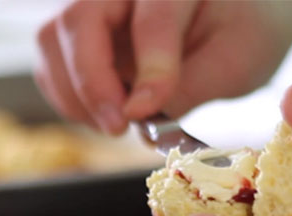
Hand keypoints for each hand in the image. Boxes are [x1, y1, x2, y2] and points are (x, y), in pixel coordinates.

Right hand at [34, 0, 291, 134]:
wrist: (232, 14)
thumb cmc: (241, 31)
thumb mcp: (239, 59)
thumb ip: (194, 85)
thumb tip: (140, 115)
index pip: (154, 17)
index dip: (150, 68)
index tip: (146, 113)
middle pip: (81, 18)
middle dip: (92, 82)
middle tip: (118, 126)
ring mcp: (95, 1)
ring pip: (53, 38)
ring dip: (75, 93)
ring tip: (115, 123)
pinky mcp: (76, 27)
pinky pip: (51, 60)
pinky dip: (69, 95)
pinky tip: (103, 112)